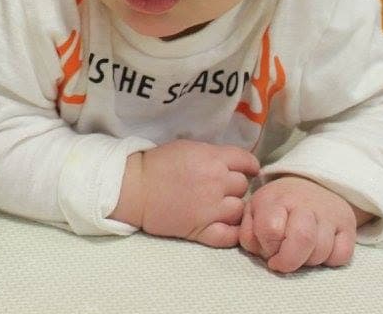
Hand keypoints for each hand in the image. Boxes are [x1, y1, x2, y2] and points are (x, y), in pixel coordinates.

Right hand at [112, 140, 258, 247]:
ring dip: (232, 208)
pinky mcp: (202, 230)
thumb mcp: (188, 147)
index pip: (247, 161)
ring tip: (218, 207)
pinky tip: (224, 226)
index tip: (246, 170)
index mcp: (212, 158)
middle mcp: (216, 182)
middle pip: (243, 186)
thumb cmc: (157, 164)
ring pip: (239, 210)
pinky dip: (231, 232)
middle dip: (234, 186)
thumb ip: (213, 154)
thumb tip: (233, 163)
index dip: (248, 166)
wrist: (134, 188)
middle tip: (220, 188)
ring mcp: (211, 208)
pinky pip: (230, 235)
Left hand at [239, 176, 367, 272]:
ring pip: (322, 251)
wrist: (310, 184)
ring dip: (308, 262)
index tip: (268, 251)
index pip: (270, 228)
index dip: (267, 246)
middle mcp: (305, 203)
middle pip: (302, 238)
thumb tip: (261, 253)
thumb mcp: (254, 212)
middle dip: (289, 261)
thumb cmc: (278, 206)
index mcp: (276, 199)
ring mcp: (329, 213)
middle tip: (283, 263)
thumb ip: (248, 233)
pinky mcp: (348, 224)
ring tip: (300, 252)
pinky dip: (330, 261)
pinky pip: (342, 255)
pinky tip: (319, 250)